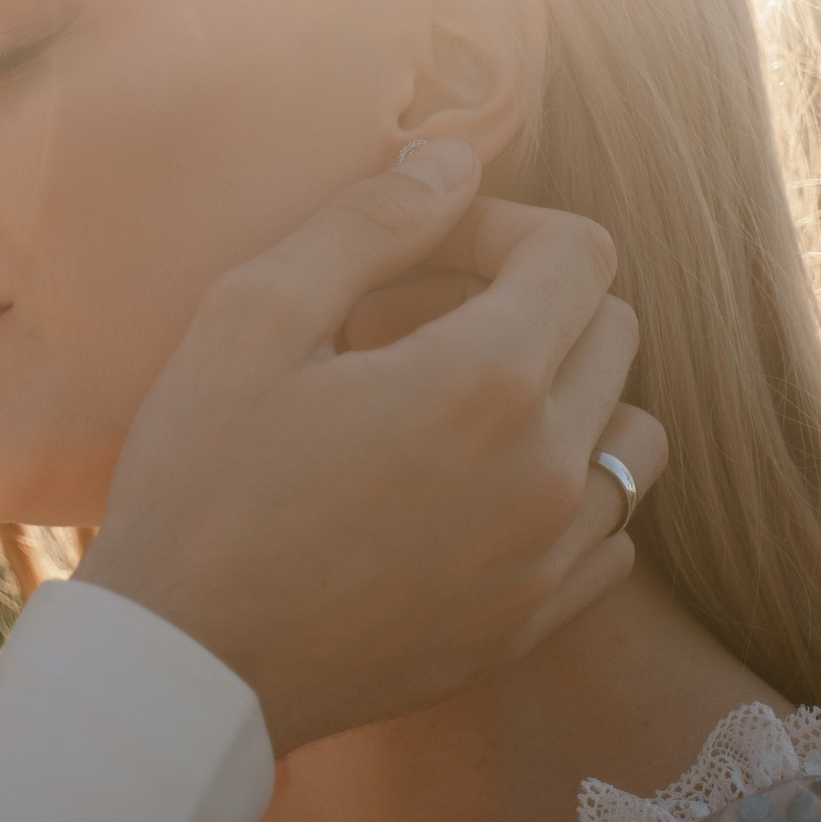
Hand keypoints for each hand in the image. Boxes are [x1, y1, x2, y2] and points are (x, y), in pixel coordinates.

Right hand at [75, 139, 663, 755]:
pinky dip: (566, 493)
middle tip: (422, 319)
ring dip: (569, 397)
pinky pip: (612, 534)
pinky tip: (472, 491)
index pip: (580, 251)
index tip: (424, 253)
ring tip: (463, 405)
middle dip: (534, 300)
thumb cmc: (201, 481)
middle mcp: (547, 470)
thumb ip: (369, 220)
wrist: (187, 662)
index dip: (503, 226)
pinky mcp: (532, 624)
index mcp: (486, 381)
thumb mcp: (252, 315)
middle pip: (615, 332)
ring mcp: (549, 558)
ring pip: (633, 437)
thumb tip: (455, 159)